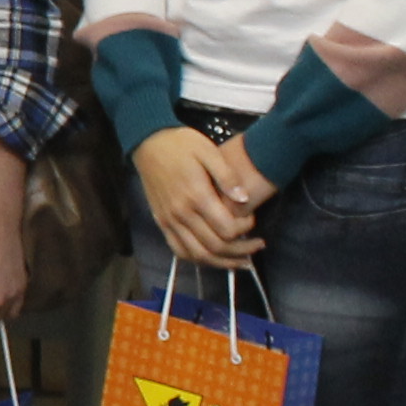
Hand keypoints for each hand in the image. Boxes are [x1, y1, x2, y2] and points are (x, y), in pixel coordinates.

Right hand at [131, 128, 264, 266]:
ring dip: (221, 262)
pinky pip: (179, 250)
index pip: (226, 229)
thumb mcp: (208, 151)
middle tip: (257, 245)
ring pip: (197, 254)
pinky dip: (198, 259)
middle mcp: (181, 214)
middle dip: (240, 251)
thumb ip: (227, 175)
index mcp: (196, 196)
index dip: (245, 230)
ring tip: (240, 261)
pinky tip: (212, 258)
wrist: (148, 143)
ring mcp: (169, 221)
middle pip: (214, 247)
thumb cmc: (181, 145)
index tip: (252, 219)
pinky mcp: (161, 223)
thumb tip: (244, 199)